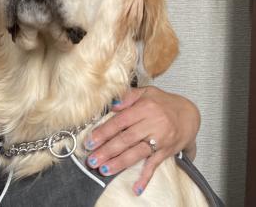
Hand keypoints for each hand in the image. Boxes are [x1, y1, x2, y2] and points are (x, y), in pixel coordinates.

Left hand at [83, 86, 199, 194]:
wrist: (189, 114)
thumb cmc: (163, 103)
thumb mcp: (146, 92)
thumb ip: (128, 96)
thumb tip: (111, 104)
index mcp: (145, 108)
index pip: (120, 121)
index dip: (104, 132)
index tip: (90, 141)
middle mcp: (153, 123)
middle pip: (126, 139)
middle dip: (107, 150)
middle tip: (92, 159)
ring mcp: (161, 139)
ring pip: (137, 153)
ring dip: (119, 163)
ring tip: (104, 170)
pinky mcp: (166, 151)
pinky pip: (154, 165)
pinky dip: (145, 177)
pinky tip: (136, 187)